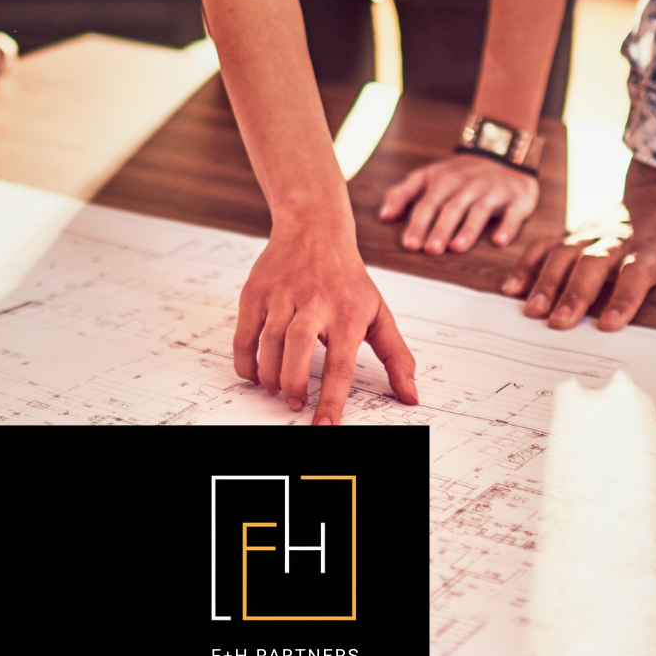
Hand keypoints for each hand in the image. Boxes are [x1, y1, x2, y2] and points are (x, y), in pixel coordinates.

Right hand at [234, 226, 419, 423]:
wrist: (315, 228)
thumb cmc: (348, 279)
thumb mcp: (380, 313)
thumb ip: (396, 357)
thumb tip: (410, 396)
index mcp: (348, 313)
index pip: (341, 364)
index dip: (332, 399)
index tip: (324, 426)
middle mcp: (315, 302)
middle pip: (298, 348)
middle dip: (294, 384)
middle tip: (295, 404)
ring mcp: (283, 295)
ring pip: (269, 342)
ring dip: (270, 375)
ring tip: (277, 389)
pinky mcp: (257, 291)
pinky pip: (245, 332)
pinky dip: (246, 359)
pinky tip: (255, 373)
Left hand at [377, 153, 540, 253]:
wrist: (501, 152)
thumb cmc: (457, 174)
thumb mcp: (427, 177)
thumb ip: (403, 194)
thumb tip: (383, 216)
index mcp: (443, 181)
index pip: (427, 204)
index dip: (418, 224)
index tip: (409, 245)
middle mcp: (468, 186)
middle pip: (452, 209)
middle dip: (441, 229)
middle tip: (431, 250)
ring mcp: (493, 191)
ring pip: (479, 211)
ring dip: (468, 229)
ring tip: (457, 247)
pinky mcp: (517, 199)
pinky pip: (512, 214)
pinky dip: (507, 227)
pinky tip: (498, 241)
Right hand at [500, 160, 655, 330]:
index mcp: (653, 249)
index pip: (636, 274)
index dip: (624, 298)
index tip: (610, 325)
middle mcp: (617, 239)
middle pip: (592, 265)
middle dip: (574, 294)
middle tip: (558, 323)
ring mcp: (591, 235)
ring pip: (563, 255)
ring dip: (545, 282)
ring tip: (530, 311)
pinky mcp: (573, 233)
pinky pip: (544, 246)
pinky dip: (526, 265)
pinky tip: (511, 289)